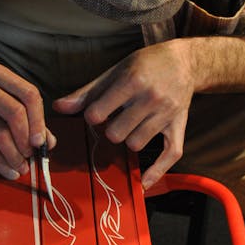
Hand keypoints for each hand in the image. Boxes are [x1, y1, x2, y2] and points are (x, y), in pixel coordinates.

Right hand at [0, 60, 56, 180]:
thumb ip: (22, 112)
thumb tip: (48, 141)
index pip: (28, 93)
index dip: (39, 119)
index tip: (42, 140)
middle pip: (15, 112)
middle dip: (27, 139)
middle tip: (32, 154)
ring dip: (15, 155)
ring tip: (22, 167)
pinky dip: (0, 162)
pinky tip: (8, 170)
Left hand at [53, 43, 194, 187]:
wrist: (184, 61)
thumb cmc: (146, 64)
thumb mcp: (115, 71)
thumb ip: (87, 92)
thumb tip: (59, 107)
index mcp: (132, 81)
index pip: (98, 113)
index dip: (93, 116)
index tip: (98, 112)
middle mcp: (150, 98)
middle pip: (115, 134)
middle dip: (111, 129)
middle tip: (117, 119)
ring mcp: (166, 114)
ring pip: (135, 145)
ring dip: (128, 139)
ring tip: (132, 127)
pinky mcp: (178, 126)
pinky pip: (170, 155)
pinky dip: (156, 172)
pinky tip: (143, 183)